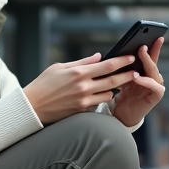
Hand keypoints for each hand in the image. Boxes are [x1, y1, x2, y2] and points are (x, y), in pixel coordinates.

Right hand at [23, 53, 137, 124]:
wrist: (32, 106)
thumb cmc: (43, 84)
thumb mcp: (60, 67)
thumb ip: (81, 62)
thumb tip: (99, 57)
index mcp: (78, 72)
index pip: (107, 65)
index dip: (122, 61)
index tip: (131, 57)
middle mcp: (83, 87)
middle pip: (113, 80)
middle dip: (127, 75)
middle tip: (136, 71)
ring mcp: (83, 100)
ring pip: (108, 94)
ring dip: (114, 89)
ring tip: (118, 83)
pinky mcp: (81, 111)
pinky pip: (98, 104)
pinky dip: (101, 98)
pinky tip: (102, 95)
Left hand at [110, 39, 165, 128]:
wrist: (121, 114)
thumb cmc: (120, 96)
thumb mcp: (120, 78)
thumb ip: (123, 68)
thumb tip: (116, 54)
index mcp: (145, 72)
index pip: (150, 57)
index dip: (153, 46)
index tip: (155, 35)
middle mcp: (153, 77)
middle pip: (153, 62)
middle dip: (149, 52)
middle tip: (142, 44)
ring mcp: (156, 86)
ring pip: (154, 72)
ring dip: (147, 63)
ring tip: (141, 54)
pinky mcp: (156, 96)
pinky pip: (154, 86)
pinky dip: (146, 81)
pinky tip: (137, 77)